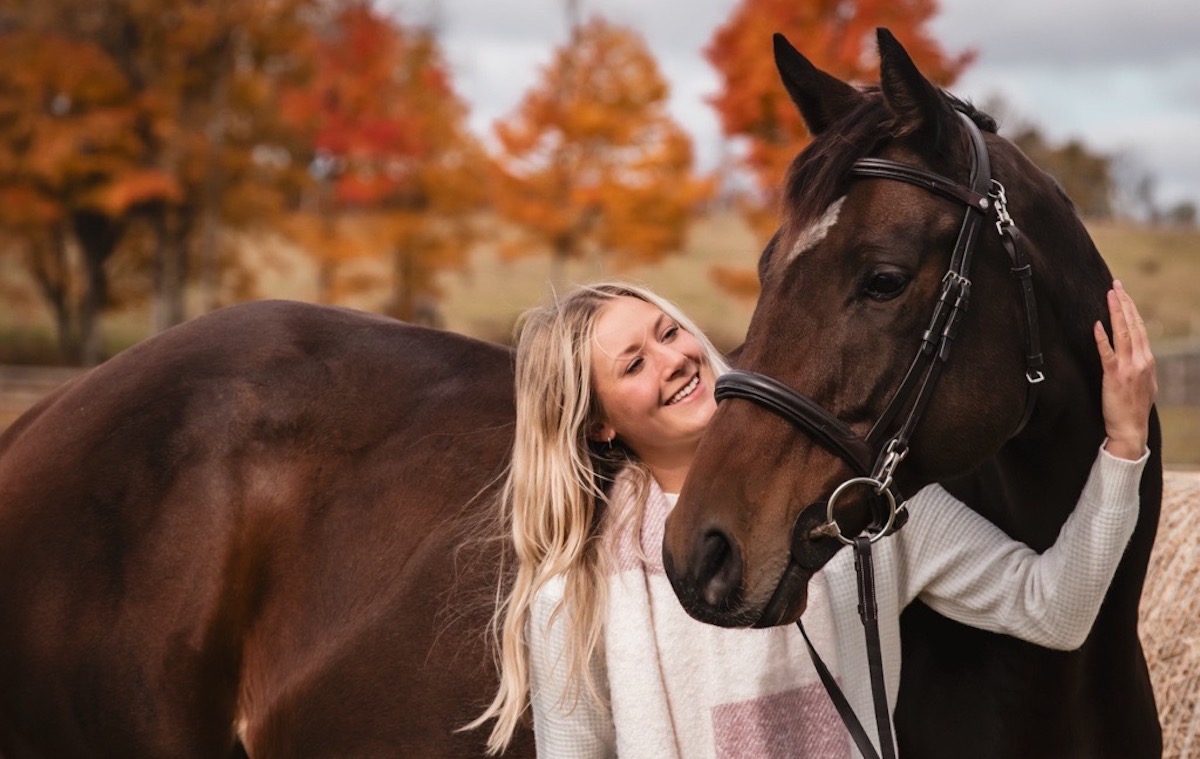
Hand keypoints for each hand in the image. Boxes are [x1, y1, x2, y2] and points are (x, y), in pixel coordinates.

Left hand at [1093, 280, 1156, 459]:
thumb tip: (1135, 352)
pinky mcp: (1114, 377)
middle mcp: (1141, 360)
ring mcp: (1129, 368)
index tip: (1123, 293)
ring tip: (1110, 295)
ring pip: (1123, 333)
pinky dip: (1102, 338)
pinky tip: (1097, 325)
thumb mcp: (1144, 383)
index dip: (1131, 309)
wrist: (1131, 429)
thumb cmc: (1134, 408)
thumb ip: (1140, 365)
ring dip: (1116, 312)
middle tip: (1116, 285)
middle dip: (1124, 303)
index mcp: (1148, 360)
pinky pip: (1107, 354)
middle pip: (1134, 325)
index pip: (1140, 328)